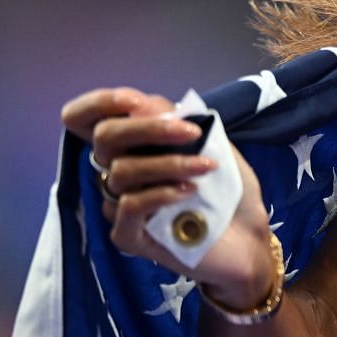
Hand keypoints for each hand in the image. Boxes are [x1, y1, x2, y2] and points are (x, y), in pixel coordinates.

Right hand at [60, 87, 276, 309]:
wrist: (249, 236)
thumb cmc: (227, 187)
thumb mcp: (211, 144)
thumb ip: (179, 121)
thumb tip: (144, 103)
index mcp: (133, 146)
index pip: (87, 119)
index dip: (99, 103)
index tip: (135, 100)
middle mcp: (118, 173)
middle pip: (104, 138)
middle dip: (148, 127)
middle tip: (191, 133)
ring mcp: (119, 207)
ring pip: (121, 172)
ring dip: (169, 163)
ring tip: (207, 168)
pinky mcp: (128, 237)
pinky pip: (129, 206)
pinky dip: (162, 193)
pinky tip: (190, 192)